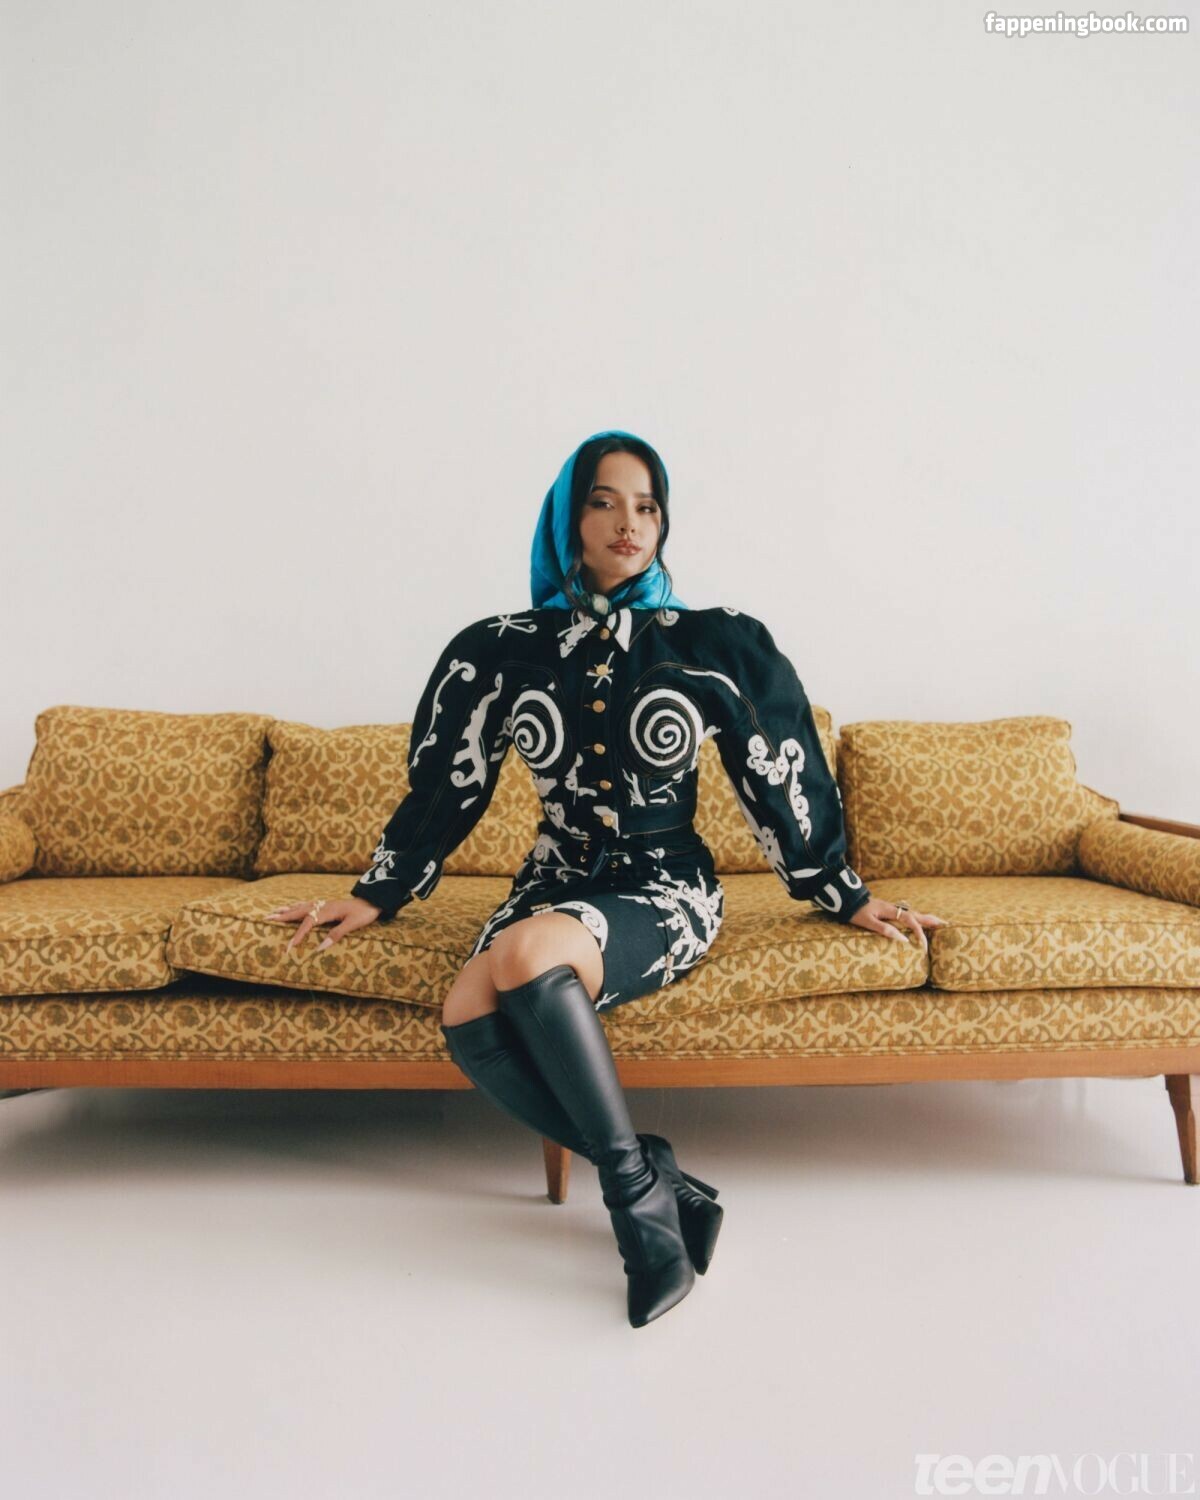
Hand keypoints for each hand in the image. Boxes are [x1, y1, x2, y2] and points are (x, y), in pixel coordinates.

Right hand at [264, 896, 383, 950]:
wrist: (373, 901)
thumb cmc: (364, 913)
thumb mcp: (352, 925)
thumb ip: (336, 935)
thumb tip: (319, 948)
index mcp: (328, 911)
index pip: (308, 923)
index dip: (297, 935)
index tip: (288, 946)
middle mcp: (323, 906)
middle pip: (299, 911)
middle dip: (283, 916)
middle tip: (267, 918)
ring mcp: (324, 904)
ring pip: (301, 907)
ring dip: (287, 910)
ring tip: (273, 912)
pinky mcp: (327, 904)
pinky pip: (307, 905)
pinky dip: (297, 906)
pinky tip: (292, 907)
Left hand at [847, 898, 947, 951]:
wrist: (846, 899)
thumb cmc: (856, 911)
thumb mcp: (868, 922)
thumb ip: (885, 930)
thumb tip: (903, 940)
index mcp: (890, 911)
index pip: (910, 921)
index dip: (919, 933)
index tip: (923, 945)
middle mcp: (893, 908)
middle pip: (916, 914)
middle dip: (930, 920)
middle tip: (945, 925)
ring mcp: (891, 909)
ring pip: (912, 913)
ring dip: (925, 918)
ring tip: (937, 922)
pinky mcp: (888, 910)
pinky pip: (906, 914)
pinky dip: (916, 918)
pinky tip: (918, 920)